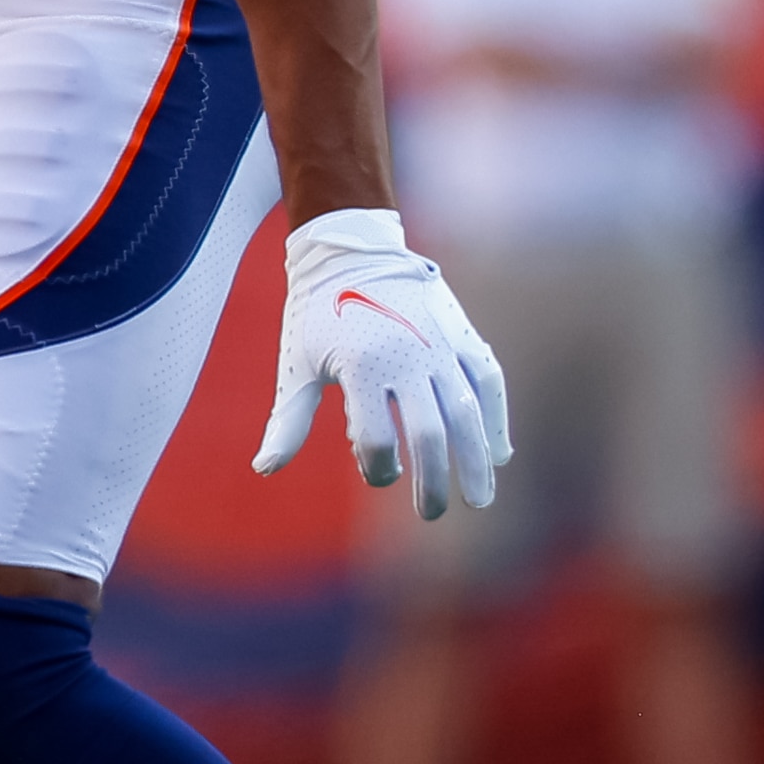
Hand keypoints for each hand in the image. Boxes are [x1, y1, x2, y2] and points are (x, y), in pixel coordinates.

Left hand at [251, 209, 511, 518]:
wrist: (351, 250)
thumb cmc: (316, 314)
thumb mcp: (297, 365)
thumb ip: (287, 421)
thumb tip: (263, 469)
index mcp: (360, 366)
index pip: (375, 439)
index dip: (376, 467)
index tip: (377, 473)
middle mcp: (407, 357)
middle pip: (428, 434)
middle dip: (433, 481)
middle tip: (431, 512)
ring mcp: (440, 345)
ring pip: (467, 412)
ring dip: (476, 460)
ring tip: (481, 498)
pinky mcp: (461, 333)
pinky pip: (489, 379)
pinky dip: (497, 417)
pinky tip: (500, 453)